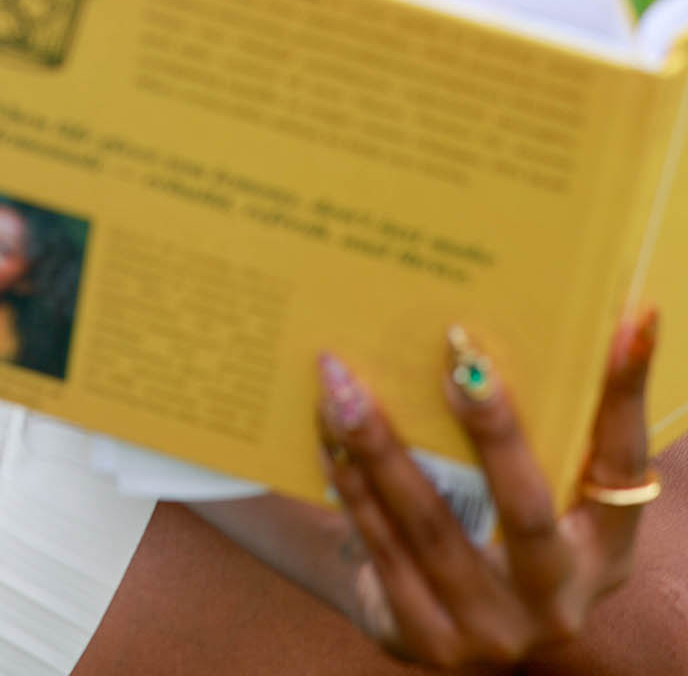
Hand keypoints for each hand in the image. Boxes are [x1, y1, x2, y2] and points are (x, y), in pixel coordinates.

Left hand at [318, 311, 657, 665]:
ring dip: (381, 448)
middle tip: (457, 355)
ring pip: (432, 529)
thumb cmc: (494, 525)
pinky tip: (327, 437)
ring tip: (343, 383)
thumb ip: (547, 426)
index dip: (624, 393)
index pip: (621, 461)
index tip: (626, 322)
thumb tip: (565, 314)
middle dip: (492, 429)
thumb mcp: (540, 490)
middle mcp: (558, 600)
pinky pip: (383, 550)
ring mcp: (493, 630)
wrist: (438, 617)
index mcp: (603, 549)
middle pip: (527, 510)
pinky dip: (353, 488)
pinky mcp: (428, 640)